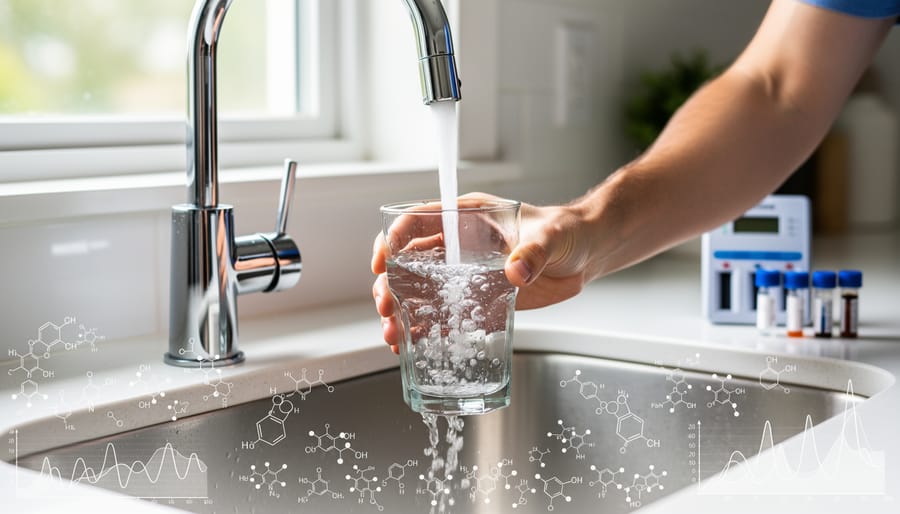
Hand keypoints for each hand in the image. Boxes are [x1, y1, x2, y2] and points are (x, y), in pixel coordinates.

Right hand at [372, 193, 590, 353]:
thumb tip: (516, 271)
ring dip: (401, 311)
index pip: (418, 221)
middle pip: (410, 261)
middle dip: (391, 283)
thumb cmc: (567, 232)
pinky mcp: (477, 298)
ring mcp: (464, 273)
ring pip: (420, 290)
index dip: (394, 239)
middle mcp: (459, 244)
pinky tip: (412, 345)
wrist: (585, 255)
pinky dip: (425, 328)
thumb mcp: (551, 237)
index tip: (383, 260)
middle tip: (386, 306)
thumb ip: (534, 252)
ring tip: (392, 334)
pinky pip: (444, 313)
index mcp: (468, 217)